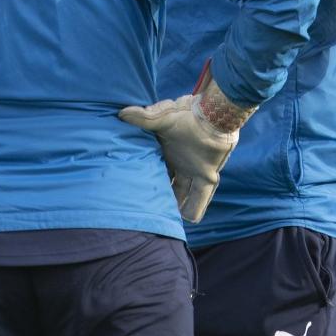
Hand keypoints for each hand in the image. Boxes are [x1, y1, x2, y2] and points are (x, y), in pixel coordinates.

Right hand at [119, 62, 255, 222]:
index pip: (154, 169)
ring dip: (176, 205)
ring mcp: (194, 170)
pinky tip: (192, 221)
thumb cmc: (186, 113)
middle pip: (168, 184)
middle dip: (160, 196)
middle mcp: (179, 163)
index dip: (146, 179)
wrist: (213, 113)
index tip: (133, 191)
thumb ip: (142, 118)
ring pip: (183, 193)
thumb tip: (121, 114)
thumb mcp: (161, 116)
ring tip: (165, 221)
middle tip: (147, 211)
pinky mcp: (208, 175)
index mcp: (166, 151)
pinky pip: (202, 196)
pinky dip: (197, 208)